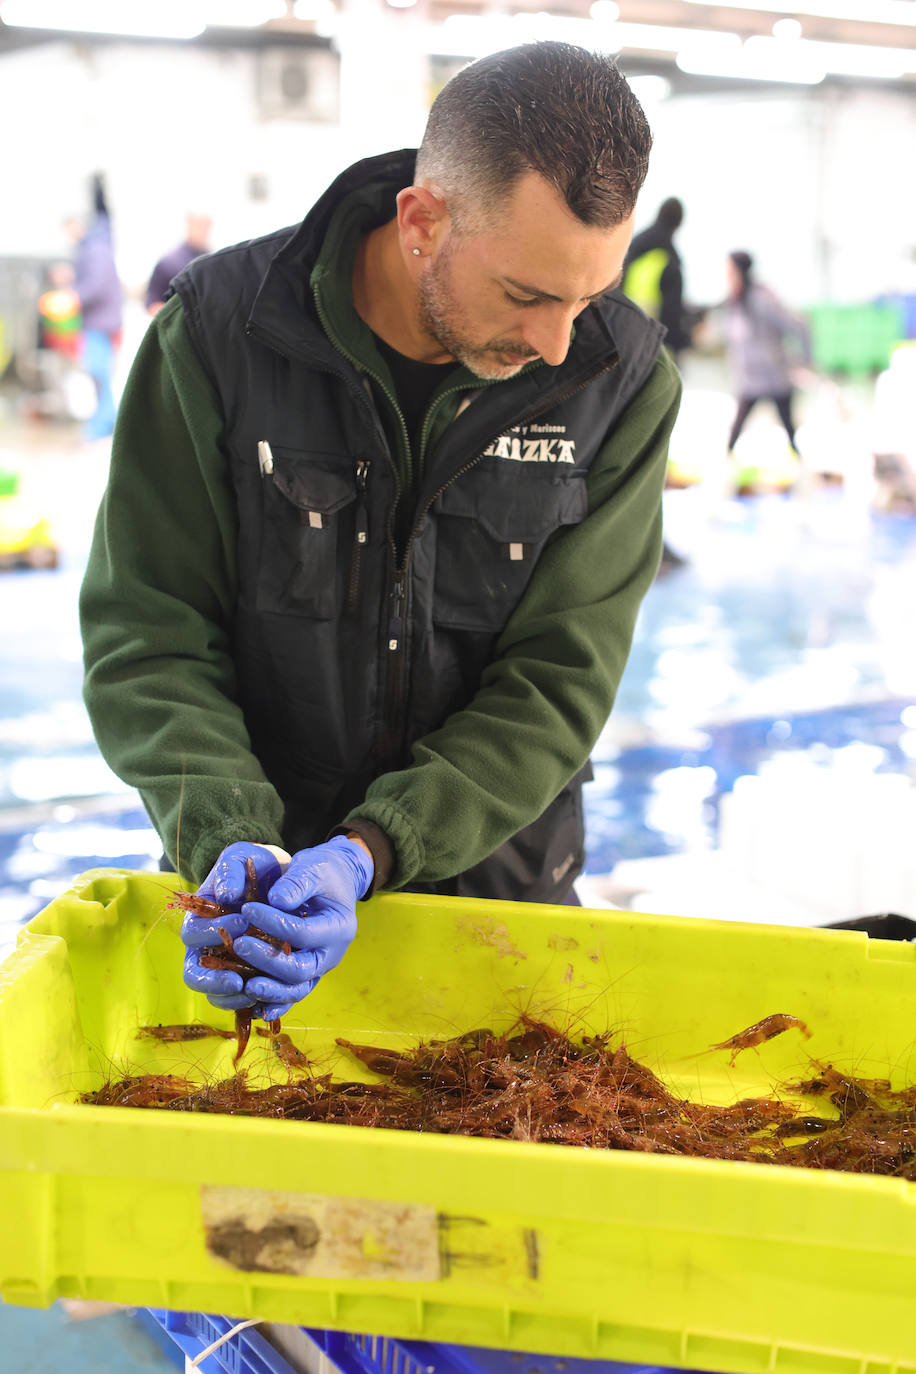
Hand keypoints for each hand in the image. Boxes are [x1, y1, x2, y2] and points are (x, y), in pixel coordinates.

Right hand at [181, 841, 290, 1010]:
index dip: (214, 933)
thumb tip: (227, 895)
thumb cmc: (251, 866)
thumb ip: (230, 872)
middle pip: (196, 976)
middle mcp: (207, 948)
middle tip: (240, 978)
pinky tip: (270, 998)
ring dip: (234, 998)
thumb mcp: (238, 858)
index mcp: (198, 920)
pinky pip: (245, 999)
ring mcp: (227, 966)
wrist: (277, 877)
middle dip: (216, 979)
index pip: (193, 936)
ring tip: (255, 992)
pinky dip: (254, 1004)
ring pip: (219, 995)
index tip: (244, 921)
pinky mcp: (250, 977)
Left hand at [229, 836, 373, 1019]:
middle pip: (301, 970)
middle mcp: (331, 953)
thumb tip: (276, 900)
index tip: (247, 909)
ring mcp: (319, 967)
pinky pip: (291, 994)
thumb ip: (297, 883)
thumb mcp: (312, 868)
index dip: (274, 924)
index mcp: (338, 927)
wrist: (333, 882)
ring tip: (245, 986)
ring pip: (296, 990)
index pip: (303, 933)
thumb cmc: (322, 873)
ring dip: (270, 991)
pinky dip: (274, 1003)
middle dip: (269, 962)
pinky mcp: (306, 973)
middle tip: (240, 946)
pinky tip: (255, 1008)